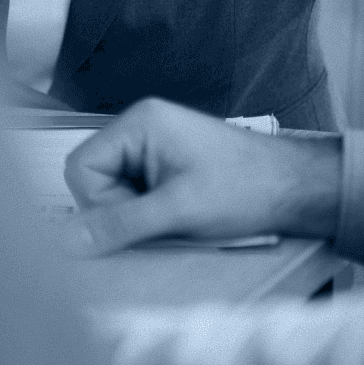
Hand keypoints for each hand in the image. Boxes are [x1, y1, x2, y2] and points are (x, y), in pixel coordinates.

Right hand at [64, 98, 342, 255]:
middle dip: (120, 210)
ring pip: (114, 193)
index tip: (137, 218)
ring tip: (176, 220)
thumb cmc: (246, 188)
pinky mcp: (166, 167)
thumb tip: (68, 241)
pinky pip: (135, 196)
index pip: (81, 166)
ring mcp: (154, 148)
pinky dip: (150, 216)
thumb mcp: (178, 210)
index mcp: (139, 123)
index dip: (99, 202)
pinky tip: (180, 218)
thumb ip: (119, 224)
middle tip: (162, 221)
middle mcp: (141, 128)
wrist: (295, 188)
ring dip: (137, 216)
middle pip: (93, 180)